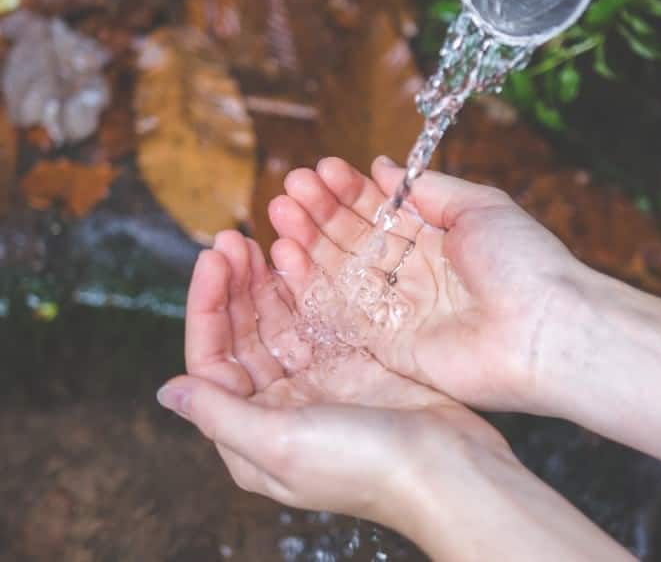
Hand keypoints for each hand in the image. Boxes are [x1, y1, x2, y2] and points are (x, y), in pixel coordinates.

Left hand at [157, 231, 506, 522]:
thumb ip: (219, 415)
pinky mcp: (351, 364)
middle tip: (233, 238)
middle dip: (233, 286)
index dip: (206, 306)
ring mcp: (316, 381)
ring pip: (278, 321)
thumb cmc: (364, 467)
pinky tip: (297, 256)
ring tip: (257, 237)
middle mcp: (278, 405)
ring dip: (264, 281)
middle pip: (242, 334)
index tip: (211, 258)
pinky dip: (305, 287)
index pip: (211, 358)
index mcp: (250, 431)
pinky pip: (318, 316)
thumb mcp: (280, 444)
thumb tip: (166, 392)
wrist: (448, 470)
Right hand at [268, 156, 583, 411]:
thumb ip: (428, 189)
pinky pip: (340, 312)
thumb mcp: (479, 206)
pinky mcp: (387, 345)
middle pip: (356, 240)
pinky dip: (312, 285)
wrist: (543, 332)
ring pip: (343, 272)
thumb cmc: (522, 263)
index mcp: (438, 240)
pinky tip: (287, 254)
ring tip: (281, 209)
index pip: (382, 212)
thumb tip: (382, 166)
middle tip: (291, 186)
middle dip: (323, 212)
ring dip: (310, 242)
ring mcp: (399, 310)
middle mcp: (415, 274)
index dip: (350, 191)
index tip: (321, 169)